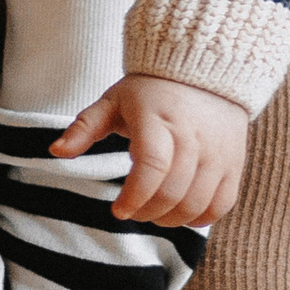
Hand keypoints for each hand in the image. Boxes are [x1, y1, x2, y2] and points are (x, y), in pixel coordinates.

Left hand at [52, 72, 247, 224]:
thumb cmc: (151, 91)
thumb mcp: (113, 101)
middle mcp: (193, 137)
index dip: (134, 197)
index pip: (152, 168)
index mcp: (159, 120)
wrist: (207, 70)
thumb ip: (84, 127)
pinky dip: (201, 218)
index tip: (118, 210)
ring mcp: (218, 152)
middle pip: (172, 193)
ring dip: (170, 219)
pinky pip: (221, 204)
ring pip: (196, 204)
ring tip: (154, 212)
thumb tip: (55, 152)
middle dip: (147, 212)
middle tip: (133, 210)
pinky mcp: (234, 162)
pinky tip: (182, 212)